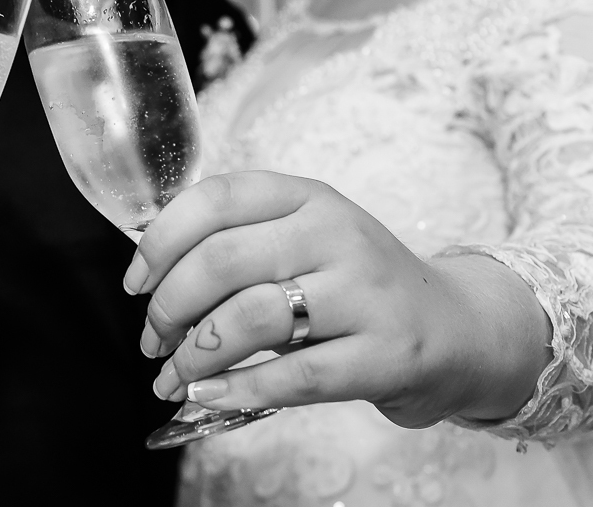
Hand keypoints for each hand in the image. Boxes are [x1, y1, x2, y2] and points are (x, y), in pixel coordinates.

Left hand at [127, 171, 550, 428]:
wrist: (457, 327)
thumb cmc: (357, 283)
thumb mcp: (307, 238)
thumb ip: (241, 240)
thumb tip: (151, 274)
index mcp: (309, 197)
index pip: (217, 198)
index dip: (161, 240)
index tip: (136, 281)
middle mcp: (337, 234)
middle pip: (222, 260)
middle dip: (168, 305)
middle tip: (152, 337)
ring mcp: (364, 294)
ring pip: (250, 317)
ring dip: (194, 354)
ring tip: (173, 375)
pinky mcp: (384, 355)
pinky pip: (293, 375)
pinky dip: (237, 389)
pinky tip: (208, 396)